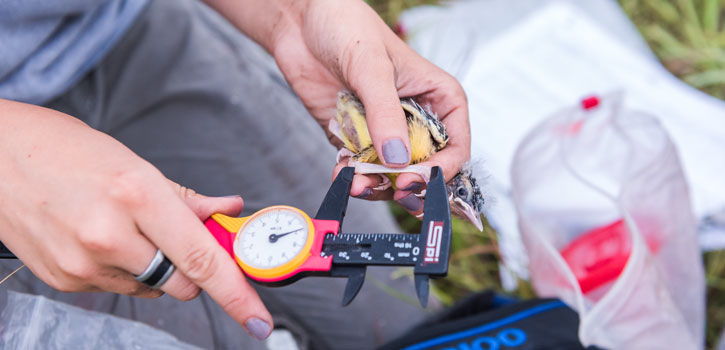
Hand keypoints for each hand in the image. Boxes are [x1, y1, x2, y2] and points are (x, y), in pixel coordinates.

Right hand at [0, 100, 272, 339]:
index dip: (236, 293)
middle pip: (183, 284)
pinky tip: (101, 240)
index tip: (258, 320)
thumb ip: (188, 200)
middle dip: (192, 270)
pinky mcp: (65, 281)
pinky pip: (118, 289)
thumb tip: (228, 213)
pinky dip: (124, 271)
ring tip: (126, 229)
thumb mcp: (136, 165)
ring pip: (152, 289)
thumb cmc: (67, 152)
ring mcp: (83, 263)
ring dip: (155, 269)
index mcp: (136, 194)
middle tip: (179, 240)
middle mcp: (108, 234)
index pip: (200, 258)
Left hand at [204, 0, 470, 217]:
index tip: (414, 179)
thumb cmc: (347, 26)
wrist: (301, 22)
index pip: (455, 147)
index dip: (440, 171)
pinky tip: (342, 175)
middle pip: (425, 169)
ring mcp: (385, 132)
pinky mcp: (356, 139)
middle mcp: (416, 119)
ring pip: (392, 176)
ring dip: (376, 186)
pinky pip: (360, 169)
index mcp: (438, 98)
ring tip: (357, 183)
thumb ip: (385, 113)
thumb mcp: (371, 67)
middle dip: (407, 185)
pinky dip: (352, 178)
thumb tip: (398, 158)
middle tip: (389, 189)